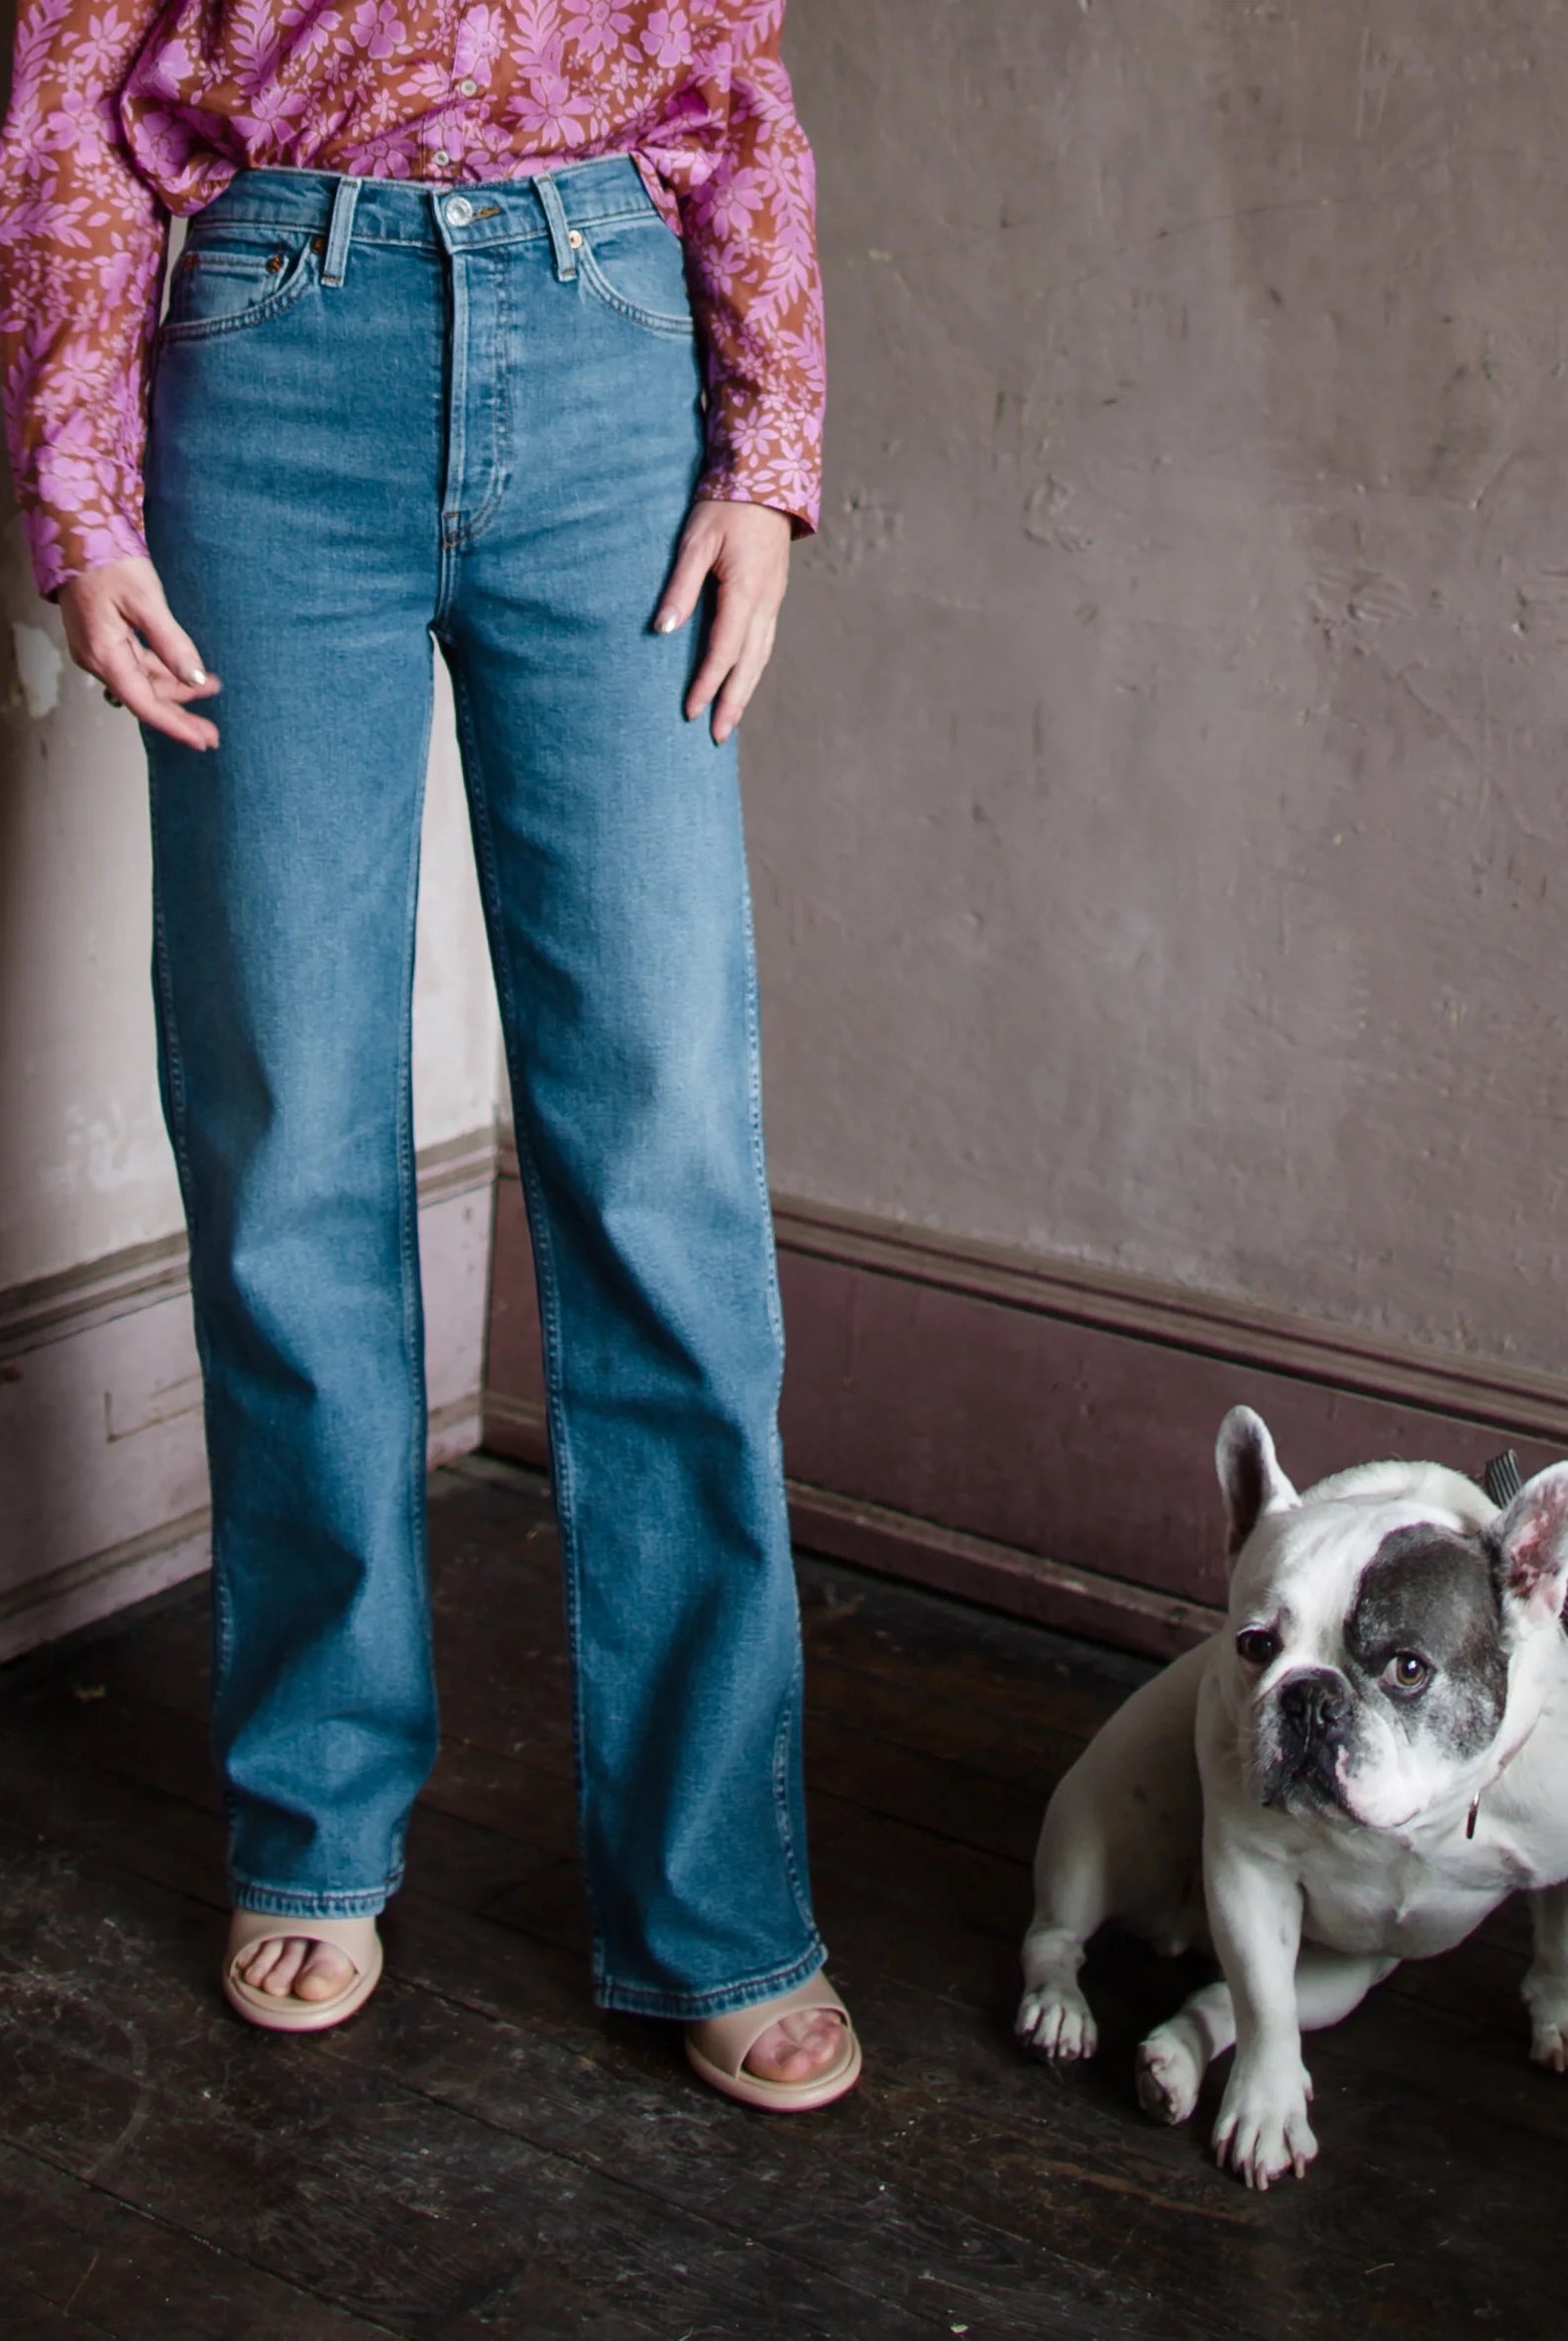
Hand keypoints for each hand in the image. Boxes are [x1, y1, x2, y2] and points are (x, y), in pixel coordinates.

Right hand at [58, 556, 220, 749]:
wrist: (75, 536)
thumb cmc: (108, 562)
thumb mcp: (145, 600)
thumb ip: (171, 642)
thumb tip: (194, 678)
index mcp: (104, 654)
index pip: (144, 703)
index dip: (175, 724)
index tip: (203, 740)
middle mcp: (98, 660)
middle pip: (144, 698)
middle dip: (180, 714)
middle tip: (213, 732)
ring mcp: (99, 651)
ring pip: (143, 683)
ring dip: (176, 690)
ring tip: (212, 687)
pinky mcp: (105, 641)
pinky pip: (137, 666)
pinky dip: (164, 672)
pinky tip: (187, 672)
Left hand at [653, 498, 790, 744]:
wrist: (768, 477)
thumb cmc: (725, 505)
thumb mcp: (695, 542)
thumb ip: (680, 587)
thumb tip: (662, 630)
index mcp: (747, 593)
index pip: (723, 651)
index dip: (706, 684)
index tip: (690, 712)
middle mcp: (766, 604)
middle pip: (749, 665)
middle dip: (732, 703)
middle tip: (717, 738)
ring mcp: (774, 601)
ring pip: (761, 658)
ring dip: (744, 691)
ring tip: (730, 720)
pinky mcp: (774, 595)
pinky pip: (764, 643)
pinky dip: (752, 669)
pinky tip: (741, 682)